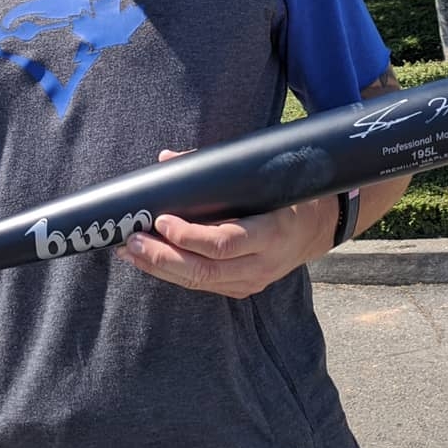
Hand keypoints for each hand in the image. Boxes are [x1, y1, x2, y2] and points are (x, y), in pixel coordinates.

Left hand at [114, 149, 332, 297]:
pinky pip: (202, 285)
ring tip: (130, 252)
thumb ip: (213, 169)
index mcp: (271, 232)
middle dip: (163, 256)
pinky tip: (150, 262)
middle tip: (133, 240)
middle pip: (205, 270)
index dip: (189, 235)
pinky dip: (173, 274)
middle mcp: (262, 263)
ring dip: (160, 268)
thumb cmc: (285, 196)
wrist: (316, 229)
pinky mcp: (241, 288)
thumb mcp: (260, 178)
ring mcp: (251, 280)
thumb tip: (167, 159)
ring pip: (200, 282)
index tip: (162, 220)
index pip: (224, 243)